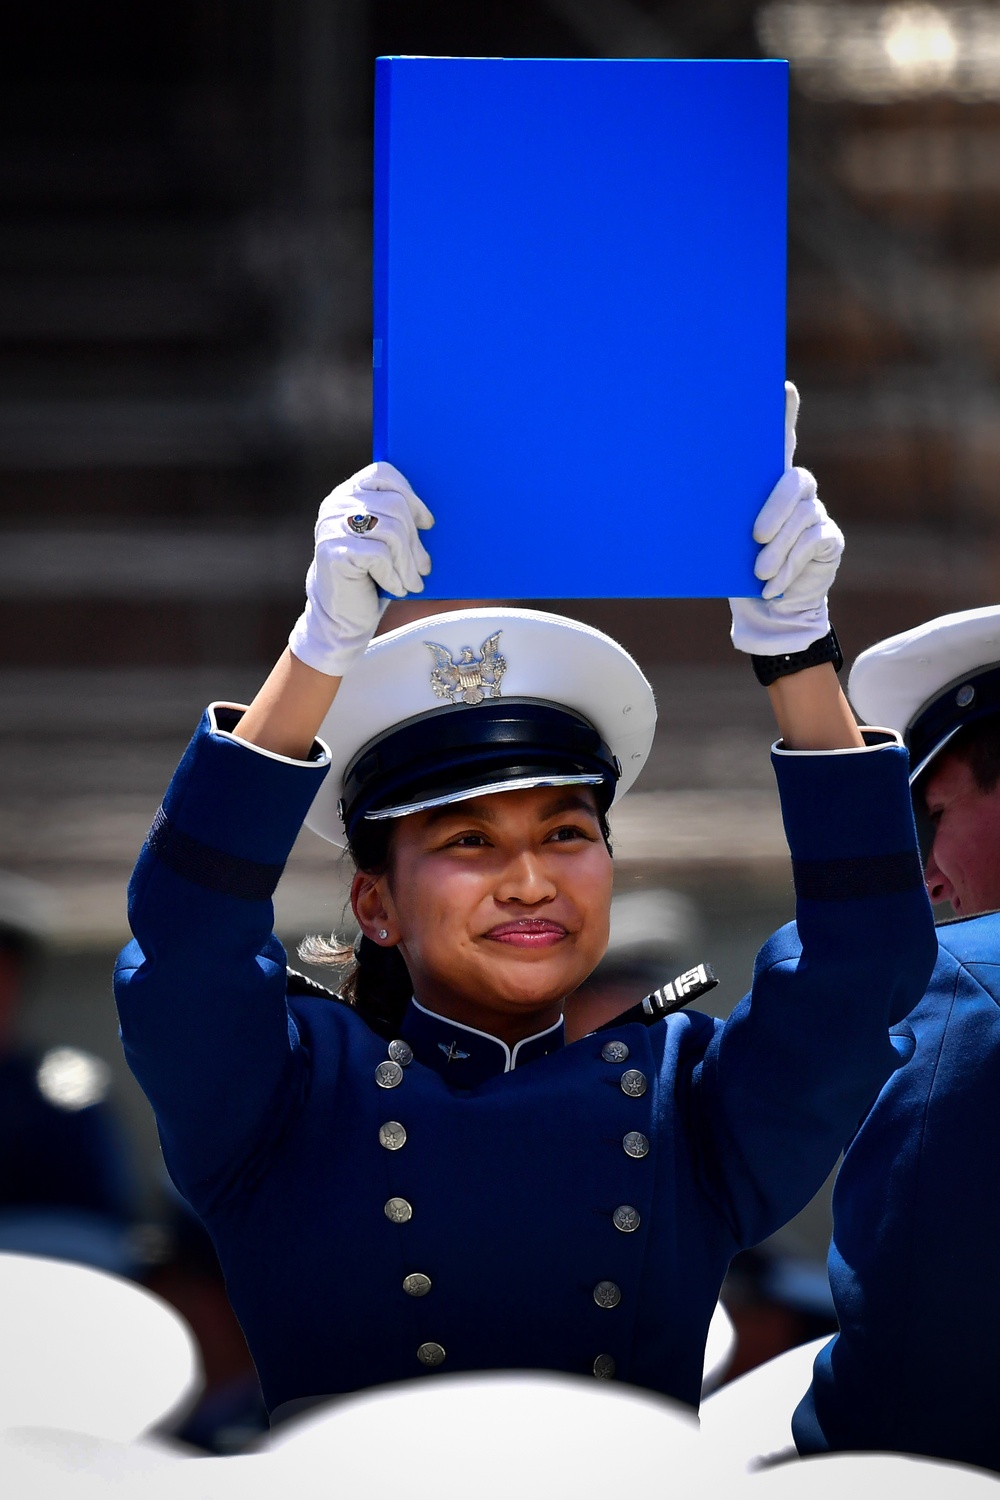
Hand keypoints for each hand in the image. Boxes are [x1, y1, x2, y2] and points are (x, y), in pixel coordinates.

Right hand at [288, 461, 433, 677]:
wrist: (342, 615)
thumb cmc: (371, 575)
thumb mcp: (386, 542)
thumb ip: (398, 519)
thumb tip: (435, 516)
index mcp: (349, 493)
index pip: (383, 473)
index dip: (411, 495)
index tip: (427, 524)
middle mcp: (336, 505)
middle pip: (394, 505)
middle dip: (416, 540)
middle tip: (425, 566)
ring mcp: (332, 527)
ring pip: (391, 531)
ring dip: (409, 562)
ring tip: (415, 582)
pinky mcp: (334, 552)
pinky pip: (379, 555)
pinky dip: (394, 575)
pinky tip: (398, 588)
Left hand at [729, 383, 843, 655]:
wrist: (766, 607)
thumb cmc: (737, 566)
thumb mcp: (723, 540)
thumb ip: (719, 517)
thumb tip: (682, 494)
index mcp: (767, 482)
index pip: (779, 440)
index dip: (784, 414)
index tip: (782, 387)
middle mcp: (796, 490)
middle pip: (794, 481)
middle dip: (775, 509)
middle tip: (755, 536)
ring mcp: (815, 512)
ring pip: (803, 517)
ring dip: (778, 548)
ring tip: (759, 572)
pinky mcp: (829, 539)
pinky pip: (812, 544)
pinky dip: (789, 567)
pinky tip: (772, 585)